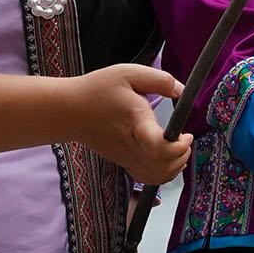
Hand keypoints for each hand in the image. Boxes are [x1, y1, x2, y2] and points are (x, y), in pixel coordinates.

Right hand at [67, 64, 190, 182]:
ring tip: (178, 149)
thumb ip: (160, 80)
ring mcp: (125, 157)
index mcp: (135, 122)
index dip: (178, 147)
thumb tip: (182, 91)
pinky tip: (167, 158)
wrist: (67, 110)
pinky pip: (147, 178)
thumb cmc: (96, 90)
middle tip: (185, 139)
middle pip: (162, 166)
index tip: (186, 134)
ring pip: (157, 177)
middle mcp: (131, 145)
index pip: (158, 147)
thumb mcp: (128, 73)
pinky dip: (163, 174)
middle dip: (182, 155)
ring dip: (175, 166)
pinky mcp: (122, 162)